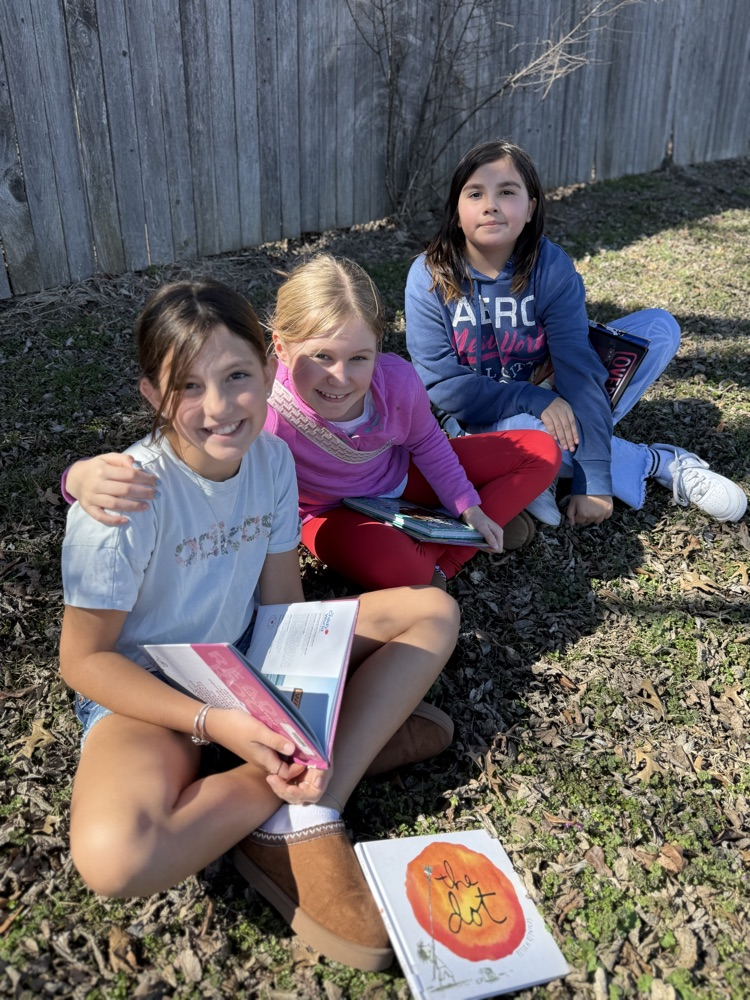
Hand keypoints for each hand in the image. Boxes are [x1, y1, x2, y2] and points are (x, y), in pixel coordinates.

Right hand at [66, 454, 158, 525]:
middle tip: (157, 494)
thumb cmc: (97, 467)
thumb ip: (122, 459)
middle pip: (124, 490)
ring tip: (147, 506)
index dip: (145, 478)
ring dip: (133, 506)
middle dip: (143, 492)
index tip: (156, 481)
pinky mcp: (88, 508)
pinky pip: (100, 517)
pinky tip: (126, 521)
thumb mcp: (108, 458)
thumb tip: (136, 465)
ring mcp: (92, 497)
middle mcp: (97, 484)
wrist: (75, 477)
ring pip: (115, 504)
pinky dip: (113, 520)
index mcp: (103, 470)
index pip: (128, 475)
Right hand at [205, 708, 328, 803]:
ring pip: (280, 757)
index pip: (287, 773)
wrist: (215, 723)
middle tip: (309, 745)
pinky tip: (285, 733)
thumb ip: (275, 741)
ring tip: (300, 737)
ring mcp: (259, 755)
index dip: (299, 766)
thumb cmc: (237, 726)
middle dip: (297, 758)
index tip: (310, 753)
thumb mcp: (258, 731)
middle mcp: (264, 761)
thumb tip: (294, 749)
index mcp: (265, 760)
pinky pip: (273, 750)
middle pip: (285, 766)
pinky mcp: (256, 747)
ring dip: (289, 750)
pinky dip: (281, 744)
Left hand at [461, 505, 503, 550]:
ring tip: (477, 541)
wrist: (471, 513)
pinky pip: (488, 545)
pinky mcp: (489, 536)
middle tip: (478, 542)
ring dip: (483, 547)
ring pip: (491, 548)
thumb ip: (489, 537)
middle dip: (486, 548)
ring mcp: (493, 535)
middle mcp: (498, 535)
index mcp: (499, 533)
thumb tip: (496, 547)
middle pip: (495, 549)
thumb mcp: (482, 528)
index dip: (490, 549)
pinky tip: (477, 541)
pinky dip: (482, 544)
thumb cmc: (476, 519)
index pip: (499, 548)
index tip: (482, 544)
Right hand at [540, 397, 578, 451]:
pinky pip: (550, 425)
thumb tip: (572, 434)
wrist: (542, 399)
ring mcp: (553, 413)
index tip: (576, 443)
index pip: (572, 423)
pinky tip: (556, 439)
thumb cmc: (555, 407)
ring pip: (559, 428)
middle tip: (571, 448)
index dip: (574, 433)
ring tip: (564, 447)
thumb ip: (567, 419)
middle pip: (566, 427)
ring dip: (562, 438)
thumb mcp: (564, 409)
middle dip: (569, 439)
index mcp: (568, 410)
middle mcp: (561, 411)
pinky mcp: (545, 415)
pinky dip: (553, 433)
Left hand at [566, 494, 612, 524]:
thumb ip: (570, 514)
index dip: (578, 515)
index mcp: (583, 514)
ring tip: (593, 507)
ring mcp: (602, 513)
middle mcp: (593, 515)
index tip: (579, 508)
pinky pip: (606, 517)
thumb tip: (572, 523)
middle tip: (586, 506)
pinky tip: (600, 507)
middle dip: (586, 516)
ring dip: (595, 516)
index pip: (579, 521)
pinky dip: (603, 514)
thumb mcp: (572, 501)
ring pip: (597, 521)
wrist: (595, 482)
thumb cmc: (582, 492)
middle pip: (588, 521)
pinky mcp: (609, 510)